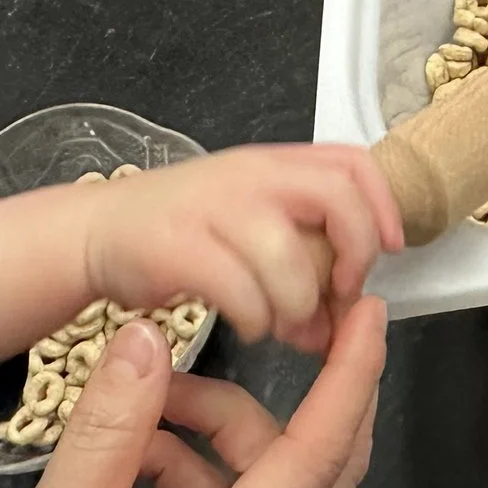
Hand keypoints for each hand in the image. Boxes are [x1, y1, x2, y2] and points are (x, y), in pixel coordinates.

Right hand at [0, 298, 385, 487]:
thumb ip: (103, 442)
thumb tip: (143, 342)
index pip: (317, 457)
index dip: (351, 378)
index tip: (368, 313)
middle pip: (319, 468)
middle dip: (315, 390)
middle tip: (300, 324)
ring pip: (267, 483)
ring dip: (219, 428)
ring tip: (145, 402)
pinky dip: (189, 467)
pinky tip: (131, 452)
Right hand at [80, 145, 403, 355]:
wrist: (96, 232)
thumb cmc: (184, 235)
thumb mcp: (250, 233)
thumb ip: (301, 270)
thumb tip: (338, 326)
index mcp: (276, 165)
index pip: (351, 162)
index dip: (383, 204)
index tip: (391, 249)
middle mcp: (251, 175)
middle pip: (334, 193)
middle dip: (353, 249)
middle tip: (341, 293)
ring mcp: (212, 207)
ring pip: (286, 251)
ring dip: (298, 299)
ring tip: (286, 323)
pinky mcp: (175, 246)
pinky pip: (236, 284)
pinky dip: (255, 314)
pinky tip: (250, 325)